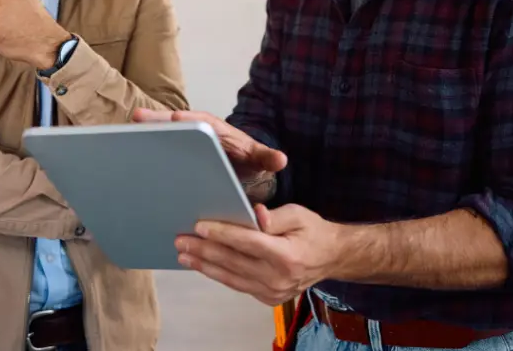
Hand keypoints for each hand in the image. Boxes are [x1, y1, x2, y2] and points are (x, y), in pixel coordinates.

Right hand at [131, 109, 286, 182]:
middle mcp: (194, 131)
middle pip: (174, 123)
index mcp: (214, 130)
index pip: (201, 122)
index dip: (190, 121)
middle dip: (157, 120)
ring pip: (160, 133)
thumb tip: (280, 159)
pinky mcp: (171, 153)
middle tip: (138, 118)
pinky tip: (125, 158)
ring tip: (123, 134)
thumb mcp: (257, 159)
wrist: (237, 165)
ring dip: (143, 133)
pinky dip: (141, 150)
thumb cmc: (245, 159)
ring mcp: (181, 141)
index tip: (177, 118)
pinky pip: (156, 149)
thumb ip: (267, 158)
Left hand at [175, 204, 343, 305]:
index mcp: (286, 255)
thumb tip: (254, 214)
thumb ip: (275, 216)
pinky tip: (204, 265)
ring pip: (231, 278)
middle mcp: (278, 278)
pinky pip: (238, 285)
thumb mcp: (299, 215)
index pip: (246, 242)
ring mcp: (273, 292)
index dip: (222, 233)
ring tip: (184, 254)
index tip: (200, 226)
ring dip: (204, 266)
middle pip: (233, 262)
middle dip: (204, 250)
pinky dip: (219, 275)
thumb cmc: (313, 231)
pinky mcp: (268, 298)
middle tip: (181, 240)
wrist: (331, 258)